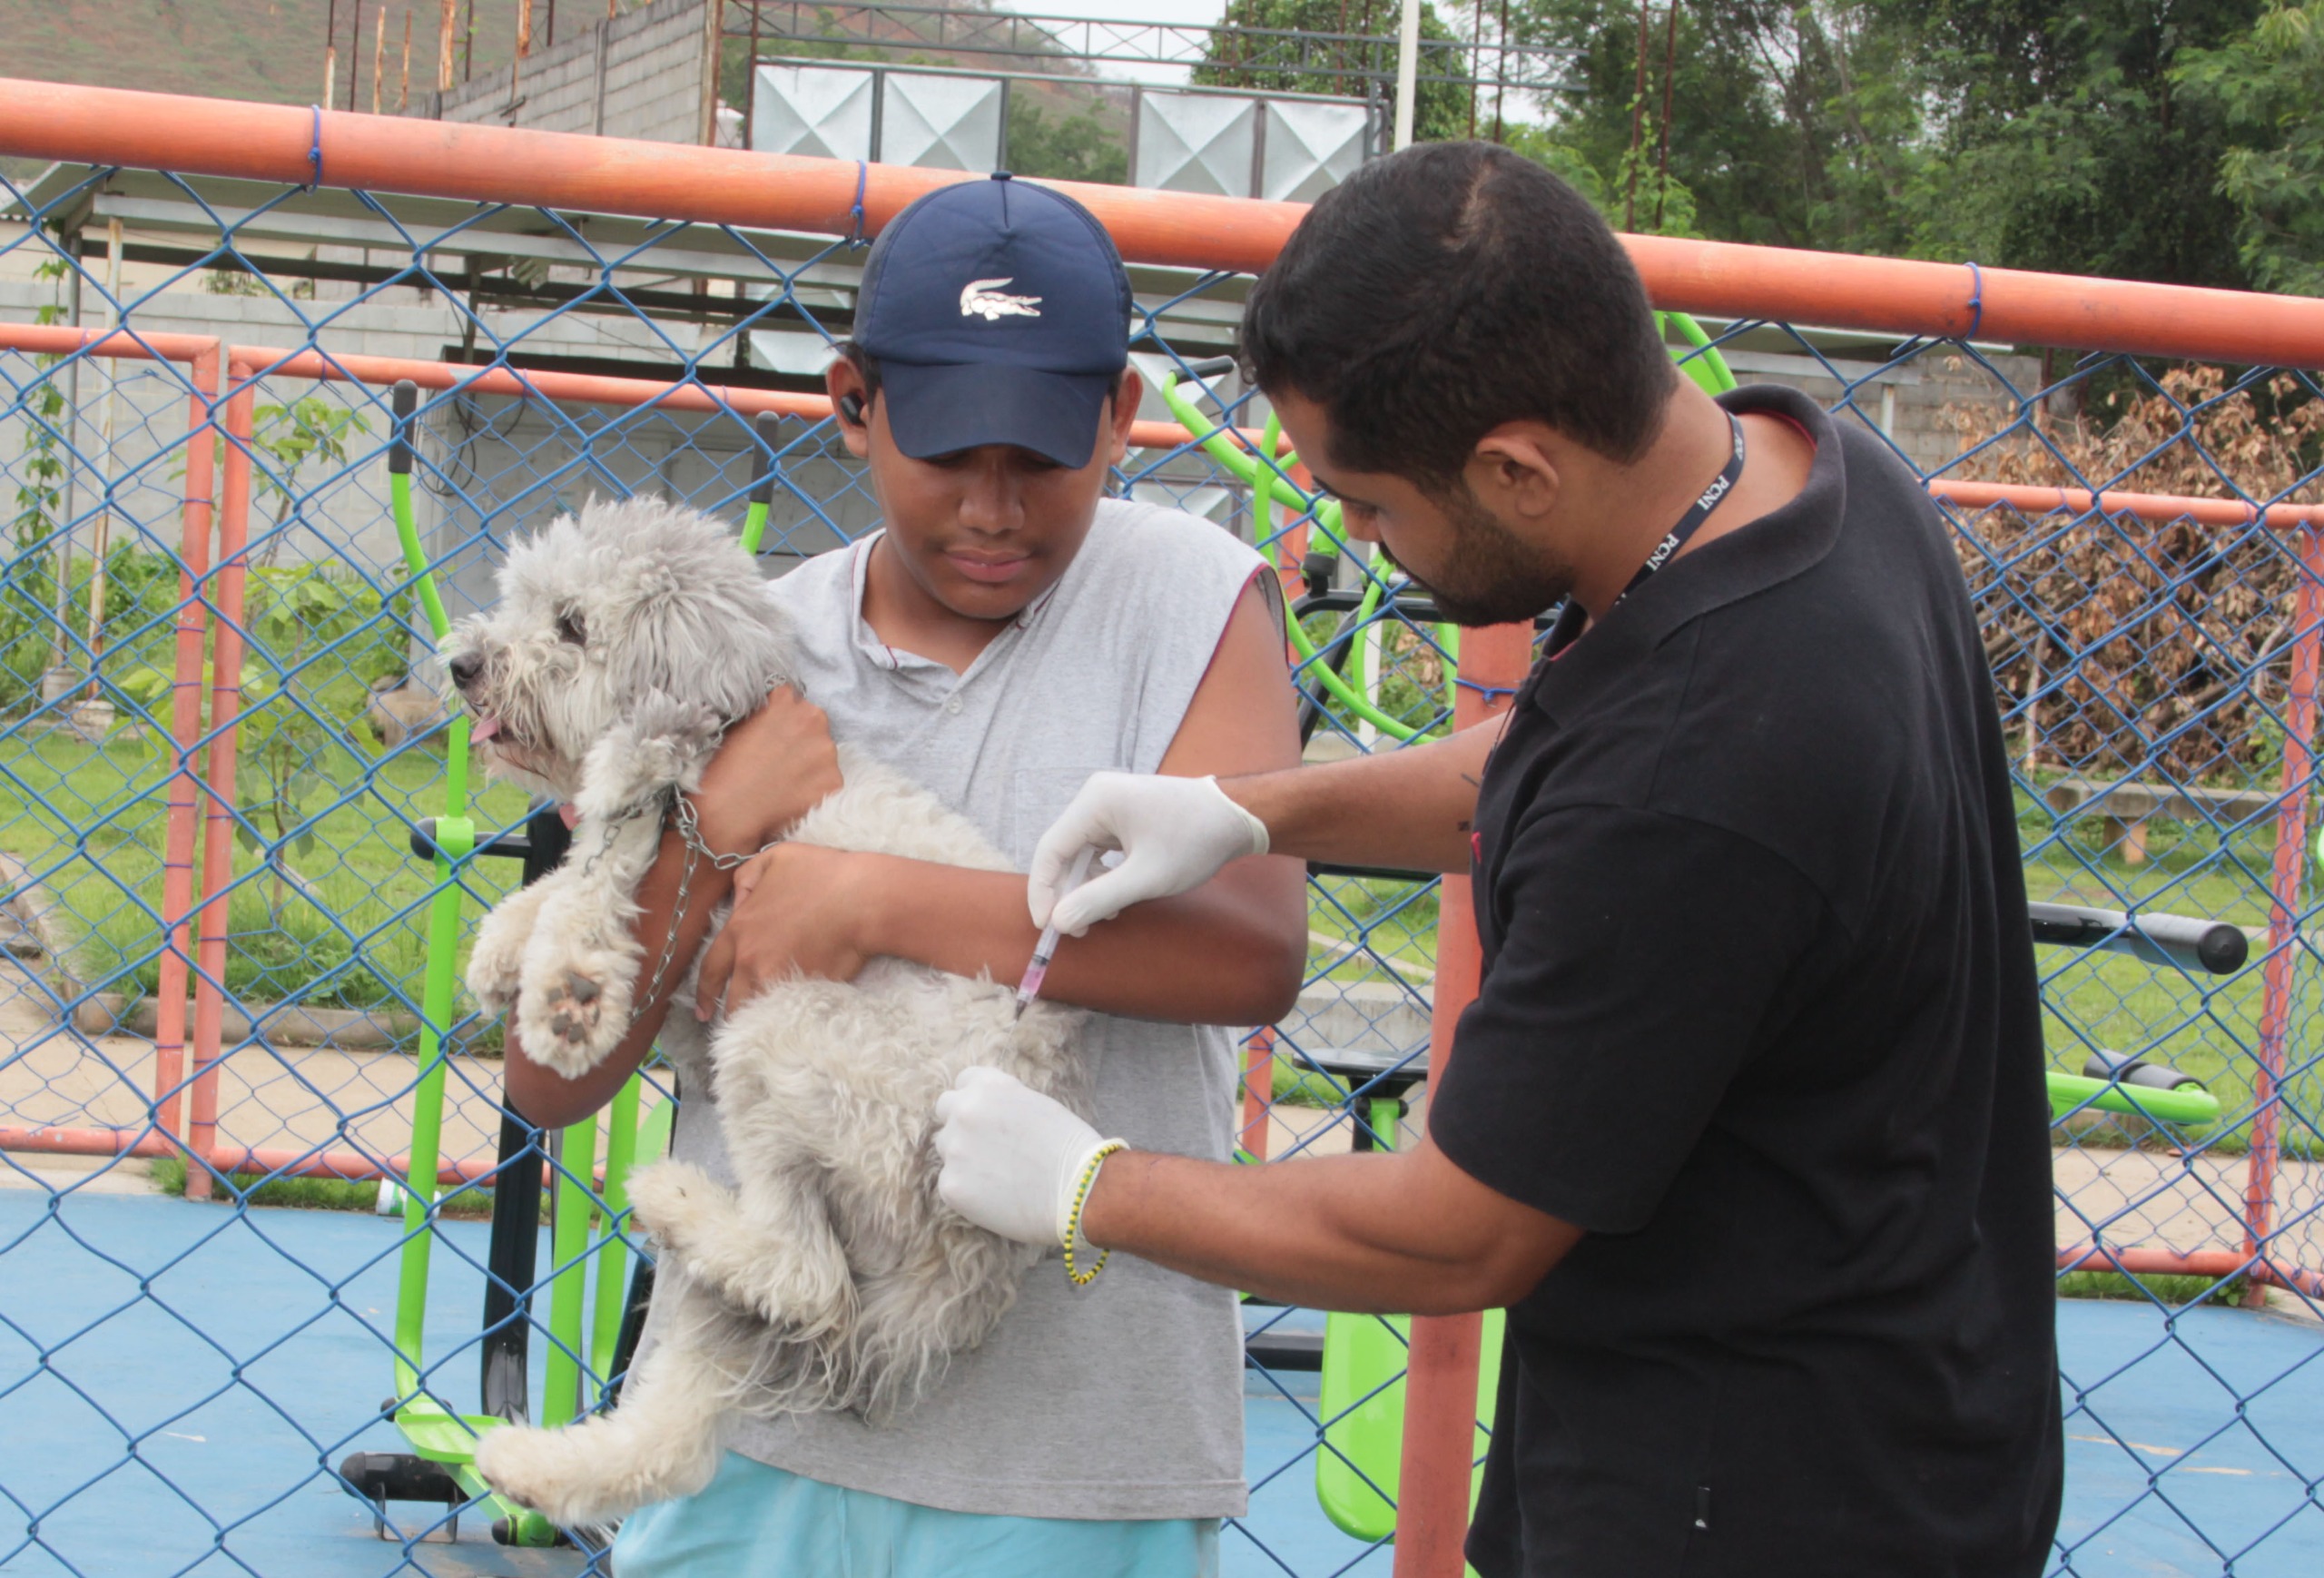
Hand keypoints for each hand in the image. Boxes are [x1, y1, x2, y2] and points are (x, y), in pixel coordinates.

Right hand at [693, 687, 842, 853]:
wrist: (729, 811)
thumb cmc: (725, 768)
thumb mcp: (739, 724)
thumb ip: (765, 712)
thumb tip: (775, 711)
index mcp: (788, 702)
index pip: (793, 702)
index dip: (783, 720)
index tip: (774, 735)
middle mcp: (814, 720)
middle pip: (814, 726)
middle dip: (801, 739)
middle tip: (780, 761)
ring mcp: (827, 752)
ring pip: (823, 754)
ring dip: (811, 764)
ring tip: (784, 782)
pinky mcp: (834, 781)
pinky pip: (828, 781)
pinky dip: (816, 788)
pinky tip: (793, 796)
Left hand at [694, 844, 882, 1017]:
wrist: (862, 899)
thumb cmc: (823, 873)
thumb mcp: (775, 857)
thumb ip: (746, 877)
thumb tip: (738, 902)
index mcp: (740, 929)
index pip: (710, 969)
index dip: (704, 993)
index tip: (702, 1011)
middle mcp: (751, 959)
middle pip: (733, 999)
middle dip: (731, 1014)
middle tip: (733, 1024)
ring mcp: (778, 977)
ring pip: (758, 1009)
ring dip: (757, 1017)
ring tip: (761, 1026)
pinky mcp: (804, 990)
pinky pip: (786, 1011)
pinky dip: (784, 1017)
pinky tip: (786, 1021)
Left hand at [933, 1066, 1119, 1247]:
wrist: (1080, 1191)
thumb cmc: (1069, 1148)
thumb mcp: (1037, 1104)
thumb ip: (1004, 1101)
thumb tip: (987, 1112)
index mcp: (988, 1086)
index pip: (963, 1081)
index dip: (976, 1098)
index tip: (988, 1116)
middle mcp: (964, 1111)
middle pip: (945, 1110)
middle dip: (961, 1124)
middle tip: (987, 1146)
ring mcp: (954, 1149)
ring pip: (945, 1148)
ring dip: (962, 1157)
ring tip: (997, 1175)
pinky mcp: (951, 1186)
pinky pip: (949, 1183)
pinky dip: (967, 1190)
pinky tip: (996, 1197)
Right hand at [1028, 773, 1269, 936]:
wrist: (1238, 816)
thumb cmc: (1196, 840)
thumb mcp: (1146, 877)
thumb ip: (1099, 899)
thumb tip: (1059, 922)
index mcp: (1096, 801)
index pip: (1051, 849)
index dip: (1043, 890)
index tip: (1047, 926)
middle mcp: (1097, 798)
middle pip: (1064, 852)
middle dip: (1067, 893)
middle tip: (1075, 929)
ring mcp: (1111, 805)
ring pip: (1081, 854)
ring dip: (1086, 887)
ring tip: (1103, 917)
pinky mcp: (1124, 816)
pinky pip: (1099, 850)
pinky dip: (1102, 877)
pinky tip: (1115, 900)